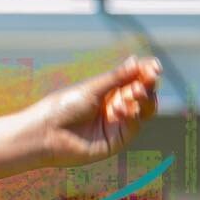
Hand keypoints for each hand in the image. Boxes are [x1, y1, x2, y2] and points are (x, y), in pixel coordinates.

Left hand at [29, 55, 161, 167]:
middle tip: (149, 77)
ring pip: (144, 109)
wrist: (46, 134)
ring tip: (135, 92)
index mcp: (106, 90)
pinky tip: (121, 109)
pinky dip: (132, 114)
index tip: (153, 67)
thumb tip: (137, 60)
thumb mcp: (91, 89)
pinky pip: (135, 125)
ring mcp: (117, 123)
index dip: (146, 72)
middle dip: (147, 83)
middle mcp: (114, 105)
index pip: (133, 78)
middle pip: (142, 92)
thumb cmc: (62, 108)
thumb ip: (117, 78)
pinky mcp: (118, 139)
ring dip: (145, 98)